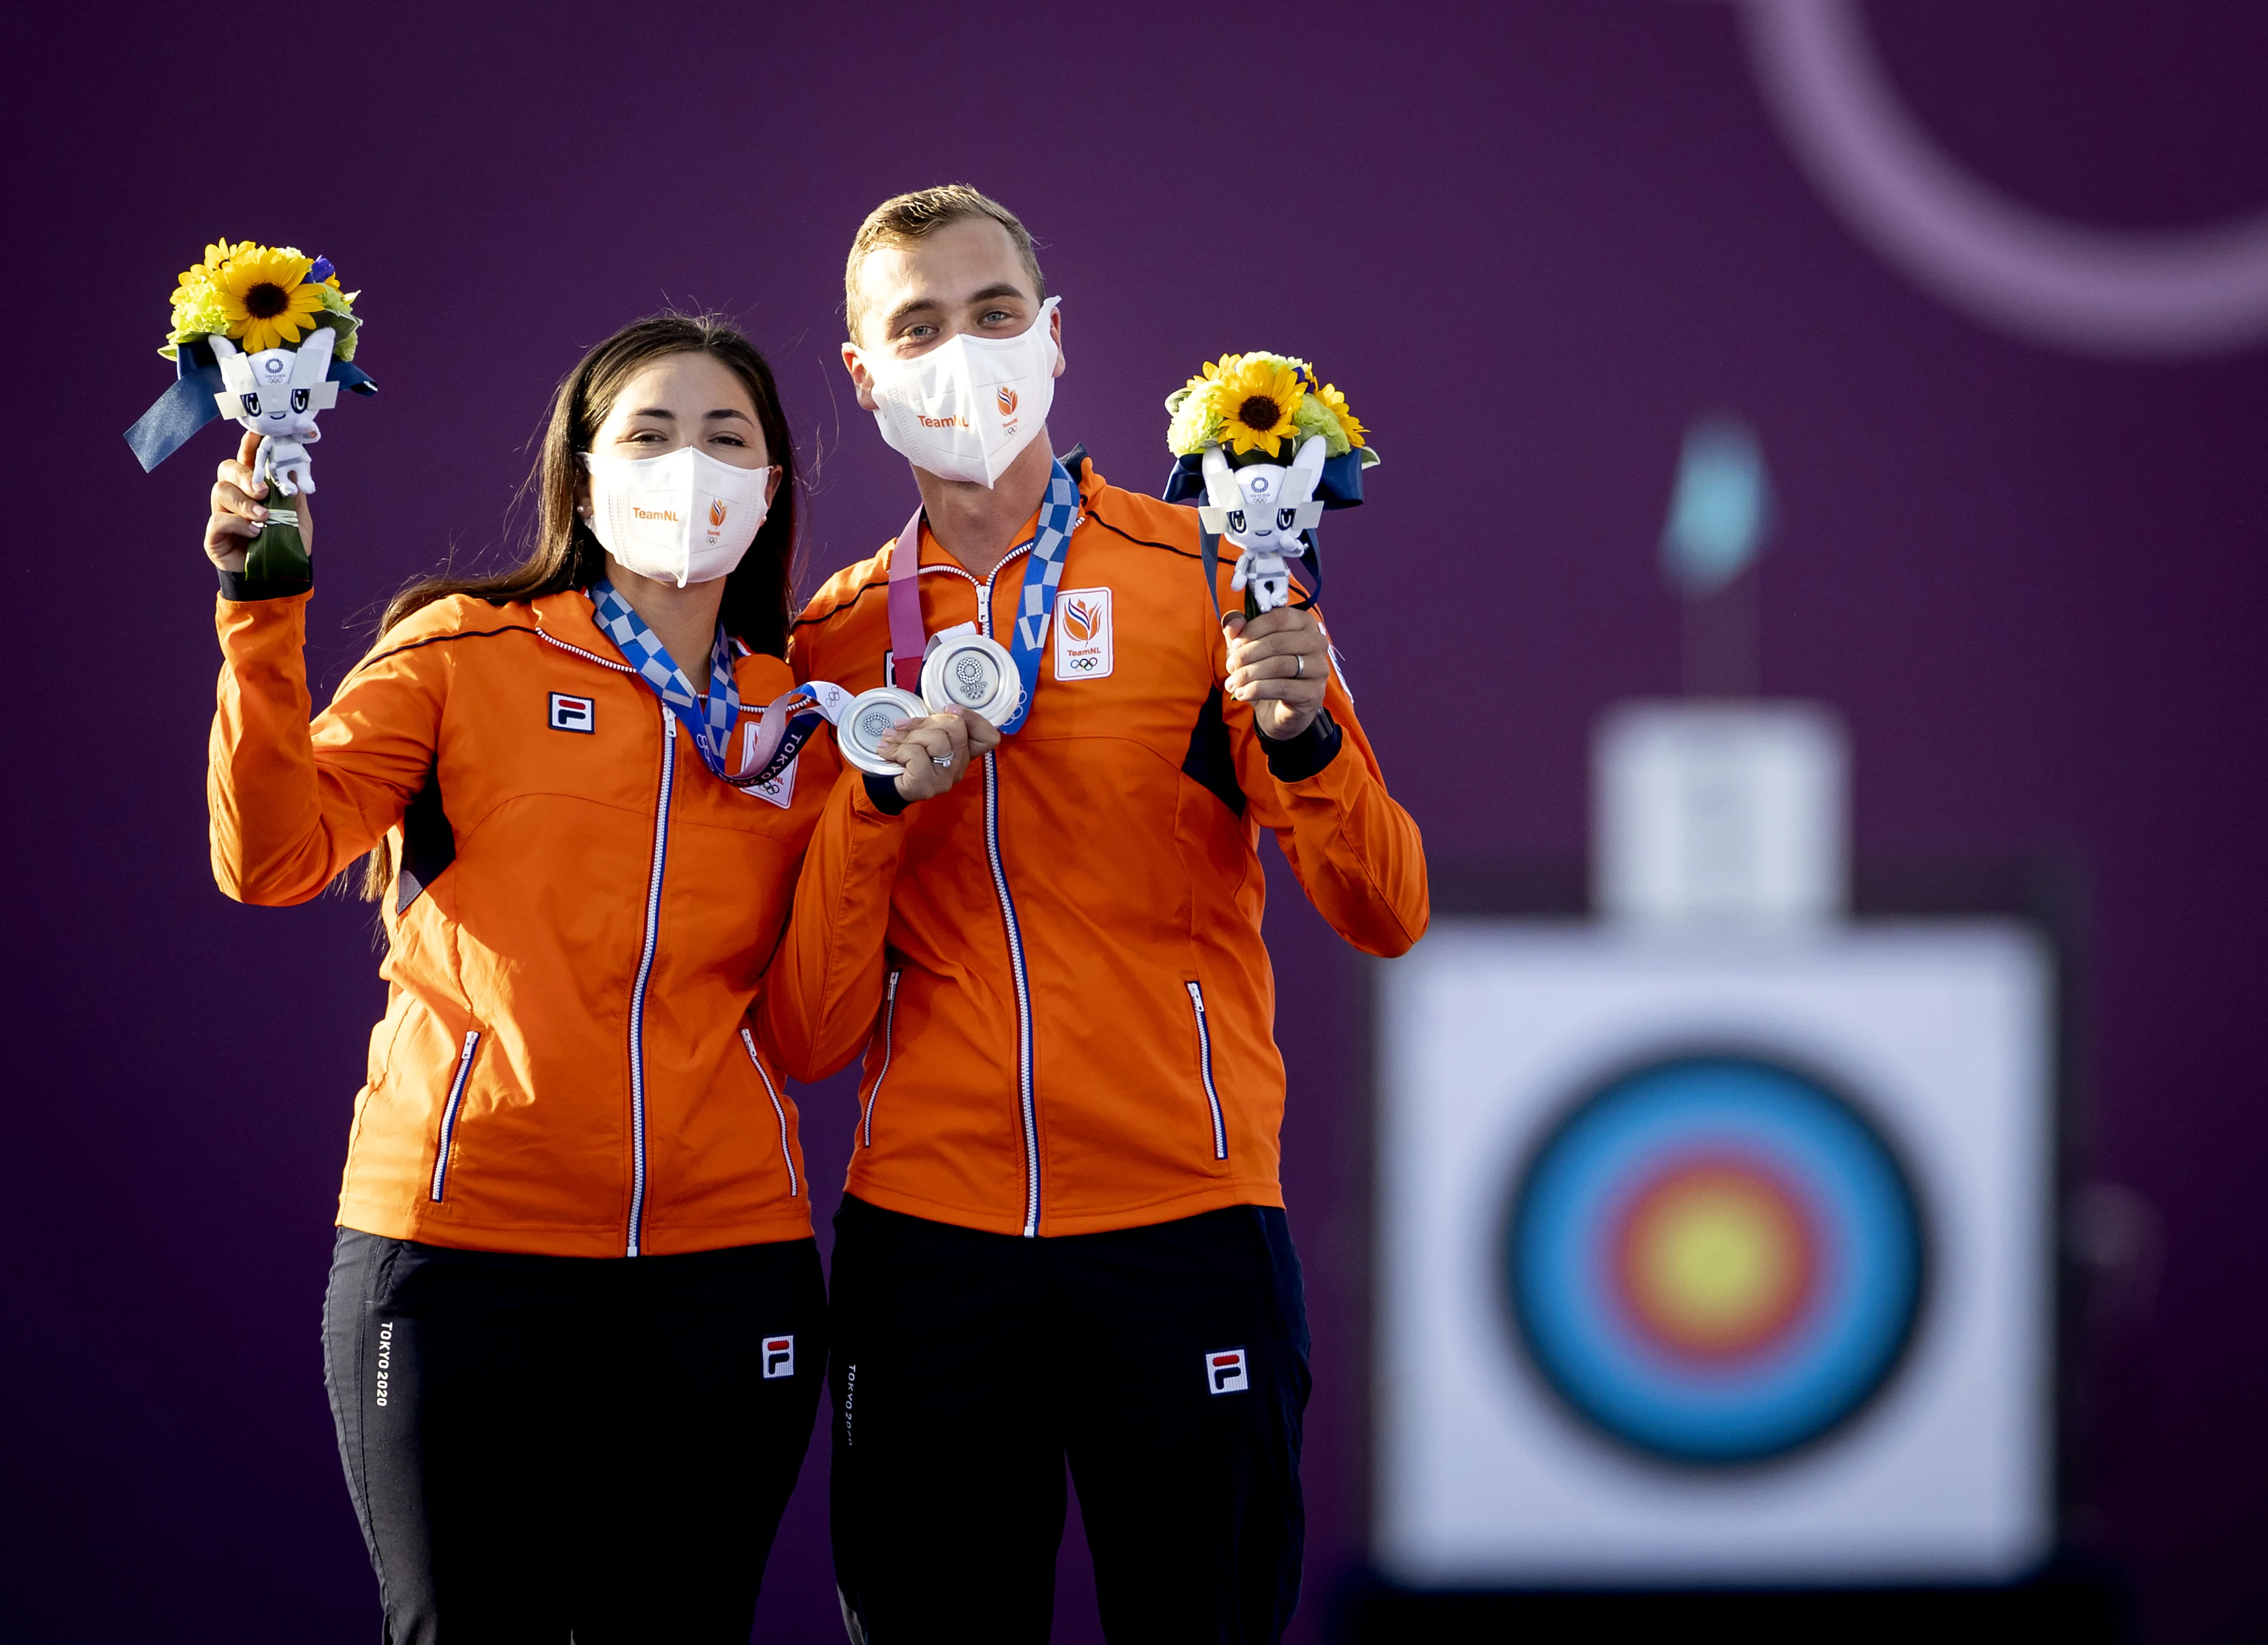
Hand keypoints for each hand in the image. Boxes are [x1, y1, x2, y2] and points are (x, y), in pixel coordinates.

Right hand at [206, 432, 311, 571]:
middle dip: (245, 475)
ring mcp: (221, 514)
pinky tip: (255, 533)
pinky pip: (218, 521)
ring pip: (220, 491)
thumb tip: (295, 466)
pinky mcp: (213, 536)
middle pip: (227, 469)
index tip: (258, 433)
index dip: (250, 445)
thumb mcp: (298, 517)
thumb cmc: (286, 544)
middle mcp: (233, 496)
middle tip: (263, 490)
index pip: (248, 459)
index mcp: (253, 487)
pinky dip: (238, 525)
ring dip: (244, 502)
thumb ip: (294, 493)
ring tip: (264, 517)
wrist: (281, 578)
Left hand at [879, 708, 999, 801]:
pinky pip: (916, 755)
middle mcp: (959, 766)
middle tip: (903, 725)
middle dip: (925, 721)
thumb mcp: (922, 735)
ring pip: (936, 740)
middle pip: (957, 728)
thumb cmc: (904, 757)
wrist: (884, 785)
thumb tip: (926, 709)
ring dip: (907, 736)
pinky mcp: (928, 786)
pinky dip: (897, 749)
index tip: (948, 708)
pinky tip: (886, 752)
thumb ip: (933, 725)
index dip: (972, 717)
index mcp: (962, 752)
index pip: (988, 737)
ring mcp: (945, 778)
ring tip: (890, 738)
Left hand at [1223, 605, 1327, 739]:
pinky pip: (1282, 687)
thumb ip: (1237, 630)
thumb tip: (1232, 623)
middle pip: (1278, 642)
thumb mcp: (1246, 647)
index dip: (1253, 629)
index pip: (1279, 618)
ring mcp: (1319, 668)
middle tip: (1230, 667)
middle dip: (1247, 655)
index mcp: (1304, 623)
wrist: (1276, 708)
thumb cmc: (1264, 671)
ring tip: (1232, 683)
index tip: (1235, 645)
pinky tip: (1242, 694)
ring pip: (1279, 665)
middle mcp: (1317, 642)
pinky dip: (1257, 690)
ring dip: (1249, 674)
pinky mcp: (1314, 693)